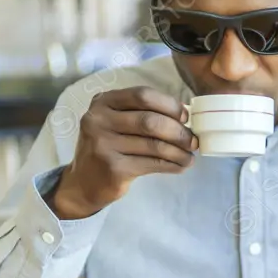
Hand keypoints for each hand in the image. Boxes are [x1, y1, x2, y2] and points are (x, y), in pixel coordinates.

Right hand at [48, 86, 197, 219]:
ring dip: (180, 151)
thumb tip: (186, 116)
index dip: (169, 104)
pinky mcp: (113, 168)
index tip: (185, 116)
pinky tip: (181, 165)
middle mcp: (98, 120)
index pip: (143, 95)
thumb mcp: (117, 122)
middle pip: (150, 121)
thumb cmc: (110, 147)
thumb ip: (142, 113)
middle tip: (193, 141)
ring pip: (155, 145)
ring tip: (190, 156)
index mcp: (103, 102)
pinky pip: (153, 163)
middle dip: (179, 132)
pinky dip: (172, 164)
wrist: (84, 182)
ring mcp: (103, 144)